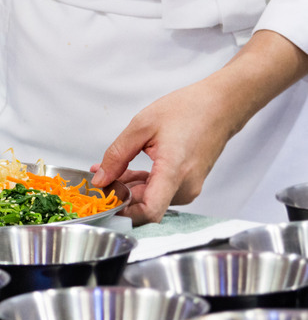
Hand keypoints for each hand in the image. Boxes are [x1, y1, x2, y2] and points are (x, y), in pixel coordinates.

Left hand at [90, 81, 230, 225]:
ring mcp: (188, 187)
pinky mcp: (188, 184)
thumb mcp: (142, 126)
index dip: (124, 213)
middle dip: (118, 196)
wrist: (220, 106)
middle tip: (98, 180)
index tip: (104, 203)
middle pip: (145, 205)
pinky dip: (141, 185)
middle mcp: (185, 186)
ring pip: (151, 199)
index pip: (149, 211)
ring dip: (128, 189)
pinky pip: (160, 192)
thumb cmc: (188, 110)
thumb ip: (117, 155)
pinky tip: (125, 172)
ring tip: (108, 170)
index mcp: (174, 172)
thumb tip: (101, 179)